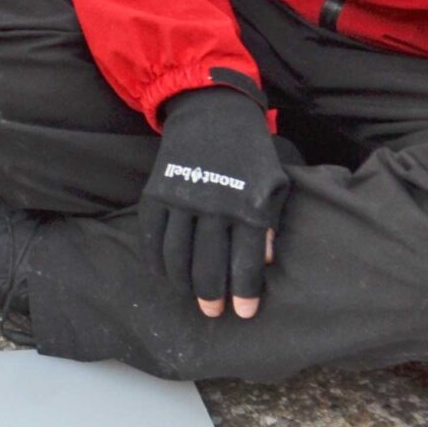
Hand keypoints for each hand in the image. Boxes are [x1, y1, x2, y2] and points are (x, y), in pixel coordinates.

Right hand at [139, 87, 287, 318]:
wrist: (213, 112)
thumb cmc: (251, 154)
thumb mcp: (276, 185)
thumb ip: (272, 224)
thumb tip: (265, 262)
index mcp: (249, 206)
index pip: (245, 262)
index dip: (243, 293)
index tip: (242, 314)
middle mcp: (214, 206)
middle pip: (208, 265)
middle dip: (211, 295)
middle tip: (212, 311)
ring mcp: (182, 200)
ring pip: (177, 256)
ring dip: (183, 282)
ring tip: (190, 294)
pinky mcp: (156, 193)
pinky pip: (152, 237)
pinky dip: (156, 260)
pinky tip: (164, 272)